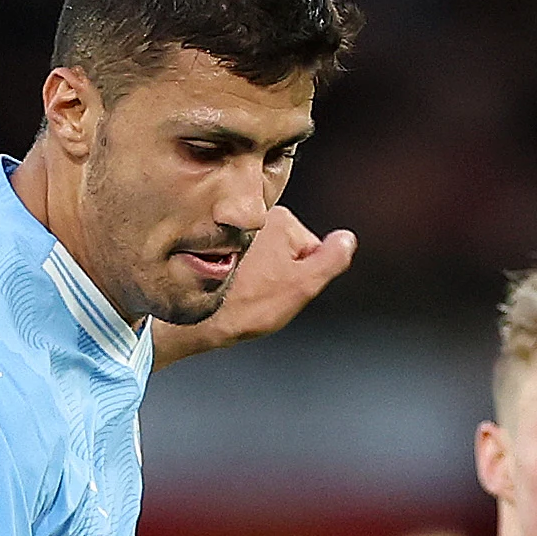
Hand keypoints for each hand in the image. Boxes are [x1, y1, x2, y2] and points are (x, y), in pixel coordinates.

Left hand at [155, 208, 355, 360]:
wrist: (189, 319)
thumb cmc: (243, 306)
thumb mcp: (299, 287)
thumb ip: (329, 261)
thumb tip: (347, 239)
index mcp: (283, 221)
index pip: (309, 249)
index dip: (300, 277)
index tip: (279, 291)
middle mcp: (256, 216)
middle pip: (283, 250)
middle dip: (276, 274)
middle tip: (259, 295)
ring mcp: (232, 228)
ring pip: (260, 256)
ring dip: (255, 276)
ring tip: (240, 294)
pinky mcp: (211, 243)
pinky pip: (237, 260)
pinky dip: (235, 276)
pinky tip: (225, 291)